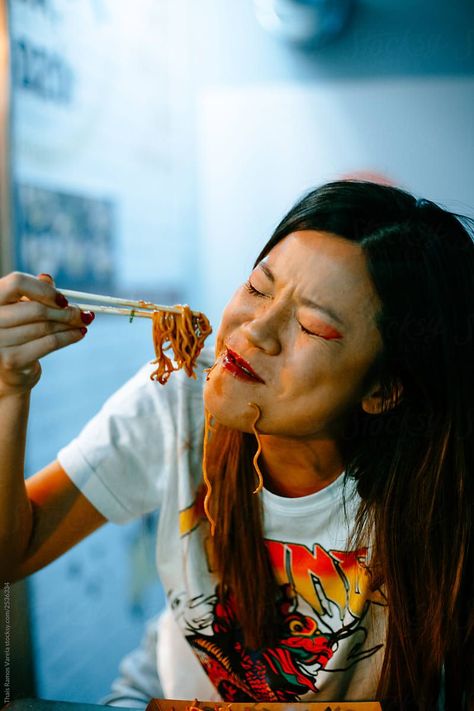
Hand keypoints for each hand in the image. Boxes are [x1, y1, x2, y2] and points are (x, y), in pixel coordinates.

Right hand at [0, 272, 93, 395]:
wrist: (8, 370)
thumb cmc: (18, 332)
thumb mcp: (23, 308)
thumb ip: (34, 292)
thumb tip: (47, 278)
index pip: (17, 283)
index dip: (44, 290)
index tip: (64, 300)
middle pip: (37, 309)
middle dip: (66, 312)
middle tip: (85, 314)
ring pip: (46, 327)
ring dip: (70, 325)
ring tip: (83, 323)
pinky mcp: (10, 360)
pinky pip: (49, 343)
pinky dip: (69, 337)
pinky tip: (79, 334)